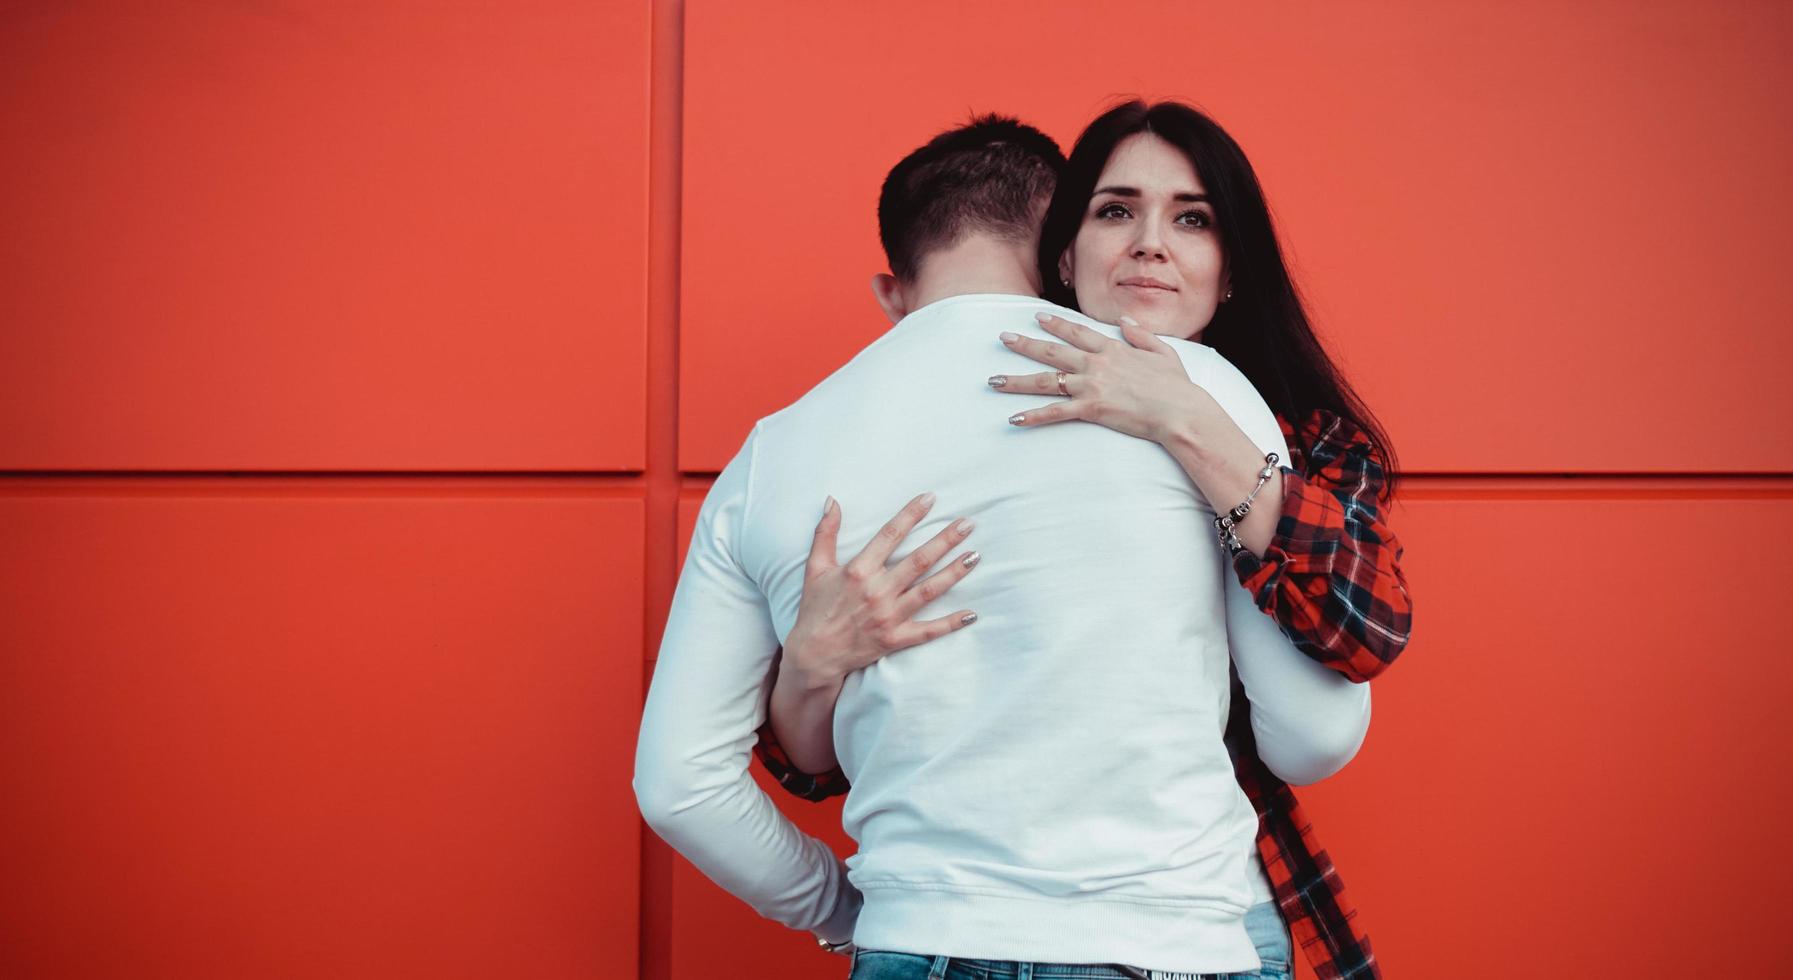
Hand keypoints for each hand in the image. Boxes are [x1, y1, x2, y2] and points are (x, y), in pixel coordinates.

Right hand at [781, 492, 981, 688]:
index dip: (911, 515)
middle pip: (919, 560)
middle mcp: (877, 591)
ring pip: (929, 590)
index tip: (931, 499)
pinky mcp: (895, 639)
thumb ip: (826, 533)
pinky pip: (928, 631)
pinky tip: (971, 613)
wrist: (814, 655)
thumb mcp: (816, 567)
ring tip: (974, 556)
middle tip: (968, 524)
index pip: (891, 535)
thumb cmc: (815, 609)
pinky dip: (950, 623)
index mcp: (859, 570)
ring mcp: (889, 616)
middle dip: (945, 540)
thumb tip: (833, 501)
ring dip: (954, 573)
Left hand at [992, 312, 1210, 443]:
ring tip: (993, 380)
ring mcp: (1092, 386)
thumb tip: (1125, 320)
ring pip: (1046, 381)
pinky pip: (1056, 413)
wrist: (1180, 410)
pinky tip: (1014, 419)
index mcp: (1113, 349)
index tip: (1037, 316)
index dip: (1055, 323)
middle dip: (1025, 344)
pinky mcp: (1091, 409)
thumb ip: (1141, 334)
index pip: (1077, 332)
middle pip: (1053, 352)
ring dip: (1017, 380)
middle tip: (1002, 338)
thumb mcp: (1163, 352)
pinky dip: (1034, 416)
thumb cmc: (1176, 386)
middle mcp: (1097, 364)